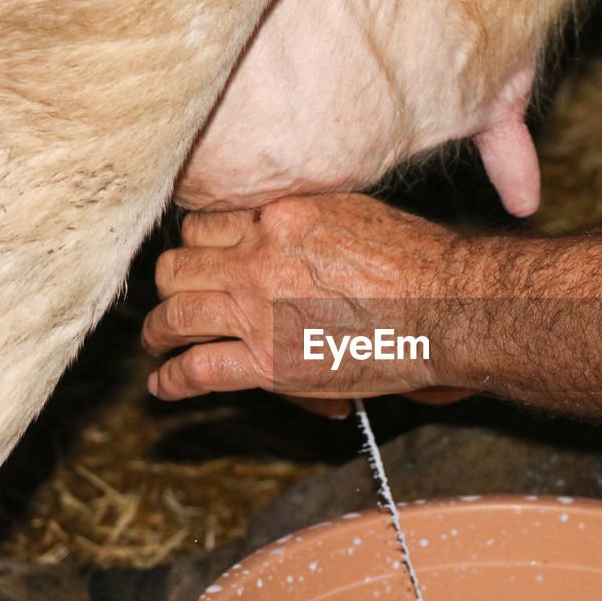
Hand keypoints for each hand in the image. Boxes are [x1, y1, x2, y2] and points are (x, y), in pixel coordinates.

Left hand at [142, 194, 474, 407]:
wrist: (445, 306)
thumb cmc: (419, 262)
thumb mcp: (356, 214)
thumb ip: (310, 221)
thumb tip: (291, 231)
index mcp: (280, 217)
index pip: (208, 224)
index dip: (198, 244)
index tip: (200, 259)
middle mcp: (258, 257)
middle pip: (178, 264)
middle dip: (171, 282)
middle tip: (172, 297)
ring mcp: (257, 310)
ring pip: (174, 313)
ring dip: (158, 330)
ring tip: (156, 340)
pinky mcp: (268, 362)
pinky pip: (197, 370)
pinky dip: (172, 381)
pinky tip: (162, 386)